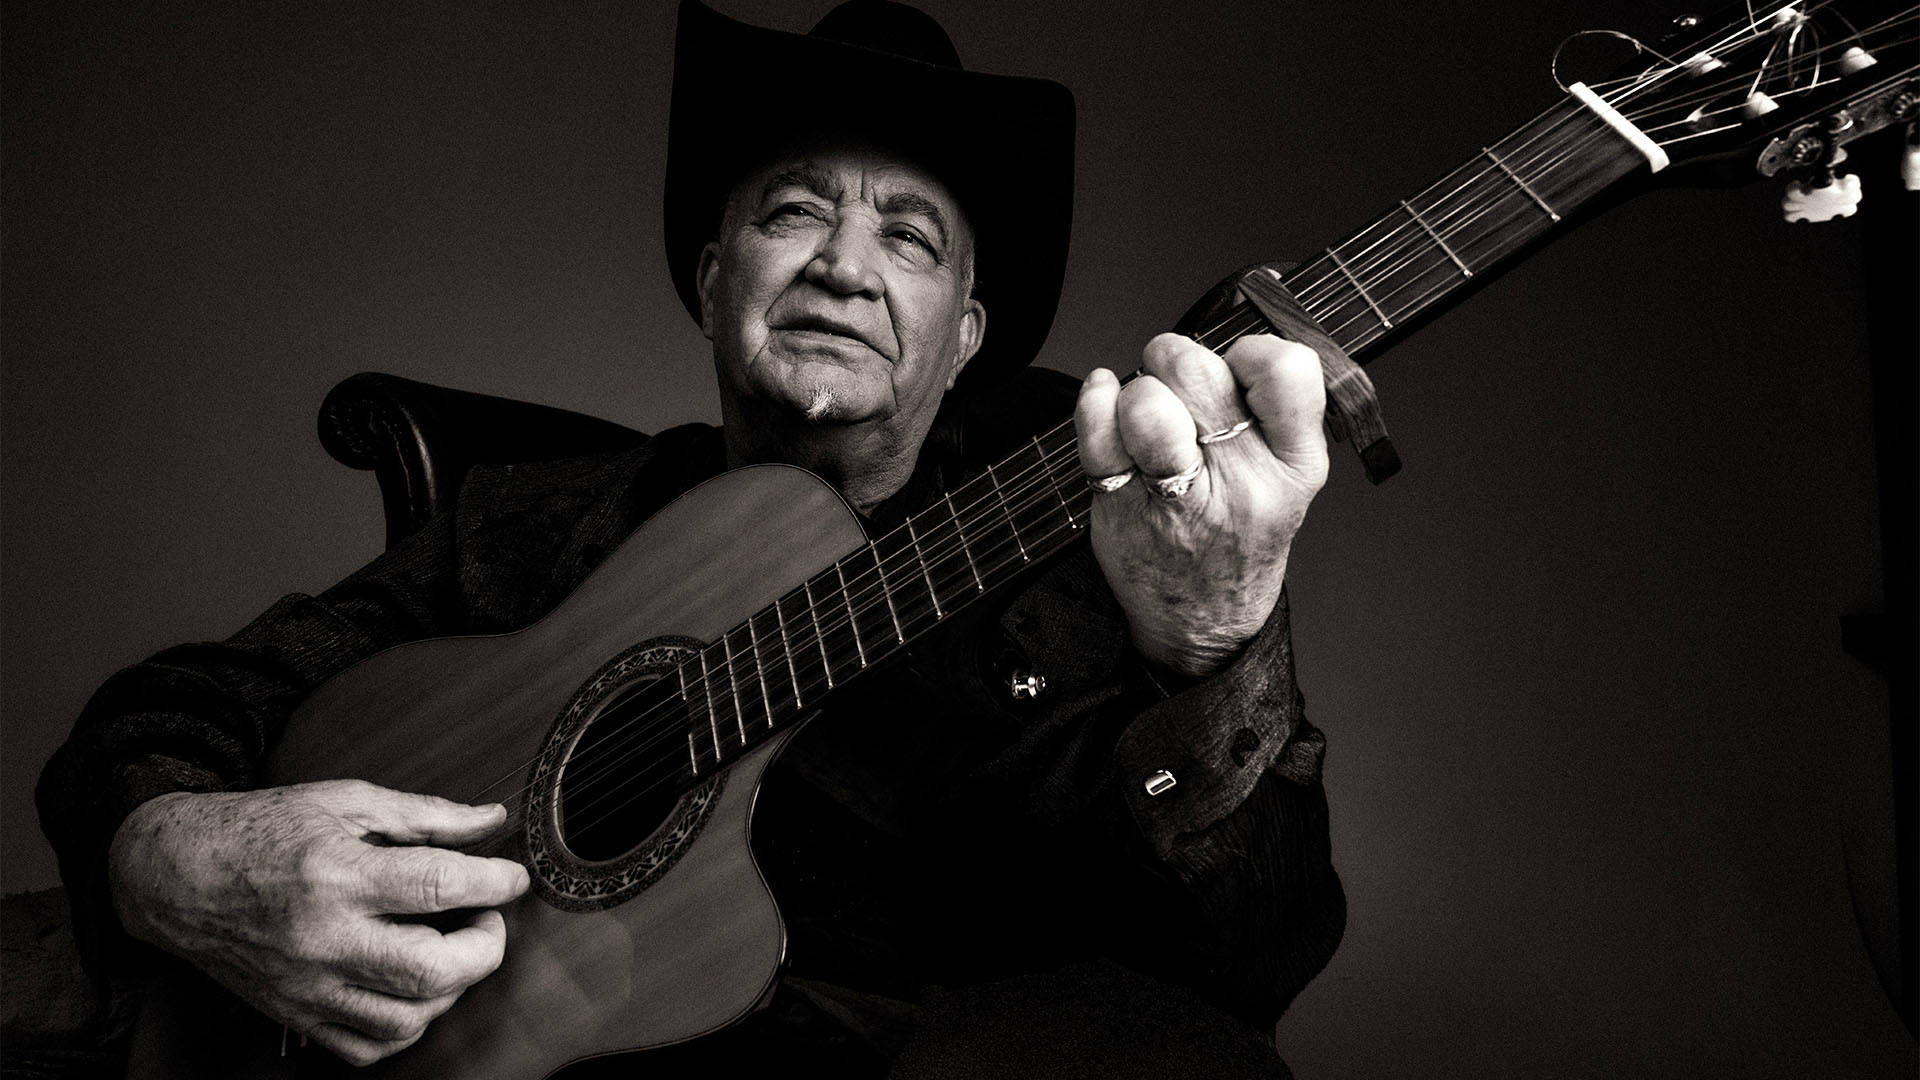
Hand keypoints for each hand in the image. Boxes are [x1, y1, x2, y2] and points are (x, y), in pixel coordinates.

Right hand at [109, 780, 530, 1065]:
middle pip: (432, 970)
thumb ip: (426, 815)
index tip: (514, 877)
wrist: (177, 875)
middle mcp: (323, 938)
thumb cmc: (260, 831)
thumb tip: (492, 822)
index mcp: (337, 874)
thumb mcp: (346, 802)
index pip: (440, 885)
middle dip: (485, 948)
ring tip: (451, 948)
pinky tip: (413, 986)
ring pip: (408, 1018)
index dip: (495, 882)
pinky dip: (407, 1024)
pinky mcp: (296, 1016)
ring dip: (451, 987)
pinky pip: (368, 1048)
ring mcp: (308, 987)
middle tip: (486, 918)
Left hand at [1075, 332, 1328, 677]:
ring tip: (1145, 407)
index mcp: (1294, 465)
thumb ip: (1272, 411)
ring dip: (1136, 388)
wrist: (1205, 622)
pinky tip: (1104, 400)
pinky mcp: (1124, 512)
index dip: (1252, 350)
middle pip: (1198, 373)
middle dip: (1174, 358)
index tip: (1237, 367)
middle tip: (1174, 381)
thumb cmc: (1241, 536)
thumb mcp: (1288, 479)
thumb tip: (1229, 338)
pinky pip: (1097, 434)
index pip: (1287, 371)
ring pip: (1147, 404)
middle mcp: (1242, 484)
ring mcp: (1180, 501)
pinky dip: (1094, 402)